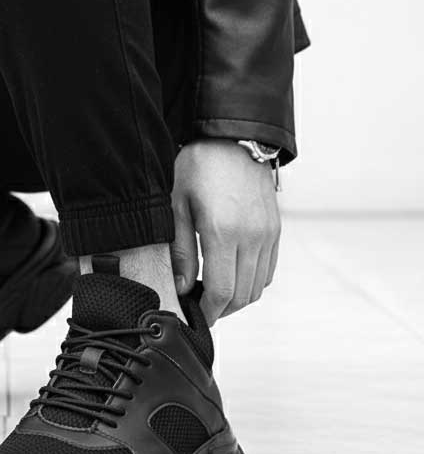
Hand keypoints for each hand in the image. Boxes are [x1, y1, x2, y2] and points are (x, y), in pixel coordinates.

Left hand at [170, 139, 280, 324]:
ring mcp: (268, 234)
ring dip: (237, 298)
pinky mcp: (276, 229)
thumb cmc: (198, 167)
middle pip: (243, 295)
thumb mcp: (177, 204)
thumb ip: (180, 249)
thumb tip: (181, 287)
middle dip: (221, 309)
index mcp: (223, 232)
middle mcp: (252, 237)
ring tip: (212, 293)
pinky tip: (230, 274)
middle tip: (199, 308)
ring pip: (258, 286)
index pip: (221, 291)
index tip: (194, 316)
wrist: (233, 137)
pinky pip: (268, 269)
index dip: (208, 311)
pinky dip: (252, 281)